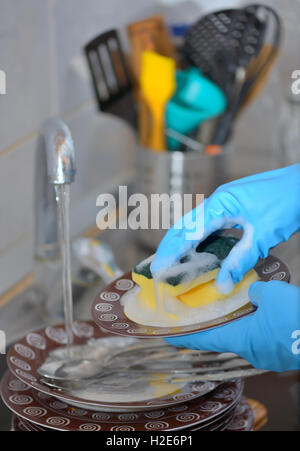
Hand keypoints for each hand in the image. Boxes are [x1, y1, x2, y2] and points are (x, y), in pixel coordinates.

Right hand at [151, 164, 299, 293]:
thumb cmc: (287, 202)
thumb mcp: (262, 235)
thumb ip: (241, 260)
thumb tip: (221, 285)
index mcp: (220, 203)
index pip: (189, 231)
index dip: (172, 251)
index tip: (158, 268)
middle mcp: (218, 200)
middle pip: (186, 225)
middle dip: (171, 247)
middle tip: (158, 268)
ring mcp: (225, 202)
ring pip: (197, 225)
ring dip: (185, 243)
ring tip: (174, 263)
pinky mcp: (233, 207)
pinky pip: (211, 225)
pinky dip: (202, 240)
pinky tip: (201, 252)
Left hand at [165, 281, 299, 371]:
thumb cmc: (295, 317)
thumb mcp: (271, 294)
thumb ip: (255, 292)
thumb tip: (251, 292)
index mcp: (241, 340)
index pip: (204, 340)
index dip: (185, 338)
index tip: (169, 338)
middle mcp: (252, 352)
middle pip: (224, 341)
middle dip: (212, 330)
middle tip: (199, 319)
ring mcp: (268, 356)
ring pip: (245, 340)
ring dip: (236, 328)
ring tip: (229, 314)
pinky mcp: (282, 354)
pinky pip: (262, 341)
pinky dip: (255, 329)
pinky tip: (259, 318)